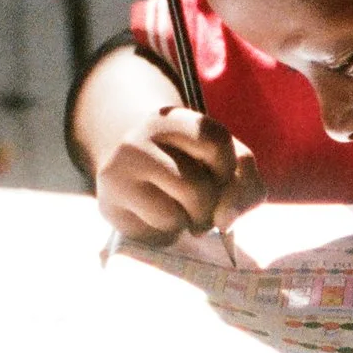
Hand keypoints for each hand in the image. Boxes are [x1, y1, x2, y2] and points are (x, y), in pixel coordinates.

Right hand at [96, 106, 263, 240]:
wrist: (131, 171)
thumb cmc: (188, 165)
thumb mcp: (221, 161)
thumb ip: (243, 184)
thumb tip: (225, 221)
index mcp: (172, 119)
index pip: (215, 140)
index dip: (229, 167)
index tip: (221, 176)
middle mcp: (139, 140)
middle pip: (198, 189)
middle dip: (211, 210)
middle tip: (204, 207)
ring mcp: (120, 171)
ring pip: (176, 215)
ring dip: (190, 224)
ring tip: (181, 212)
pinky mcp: (109, 204)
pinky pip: (155, 232)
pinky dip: (169, 233)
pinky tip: (159, 219)